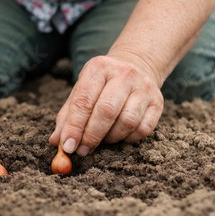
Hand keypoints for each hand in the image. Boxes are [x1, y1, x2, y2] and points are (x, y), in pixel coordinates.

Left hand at [49, 55, 163, 154]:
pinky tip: (120, 135)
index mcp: (98, 68)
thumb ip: (67, 115)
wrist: (137, 65)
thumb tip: (56, 141)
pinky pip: (143, 129)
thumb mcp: (81, 91)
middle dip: (91, 136)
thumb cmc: (101, 84)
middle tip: (83, 150)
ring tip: (102, 139)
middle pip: (106, 111)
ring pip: (126, 122)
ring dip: (110, 138)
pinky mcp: (158, 101)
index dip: (74, 127)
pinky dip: (128, 138)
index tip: (68, 146)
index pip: (84, 101)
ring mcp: (143, 87)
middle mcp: (123, 74)